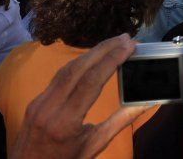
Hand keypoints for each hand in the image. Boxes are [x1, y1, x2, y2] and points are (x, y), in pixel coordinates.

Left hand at [10, 35, 145, 158]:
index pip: (92, 81)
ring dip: (90, 53)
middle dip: (103, 49)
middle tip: (125, 37)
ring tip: (112, 43)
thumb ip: (120, 121)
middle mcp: (49, 108)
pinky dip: (78, 64)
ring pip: (66, 69)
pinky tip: (91, 58)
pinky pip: (58, 77)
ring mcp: (38, 103)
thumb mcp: (95, 145)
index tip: (130, 45)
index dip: (112, 59)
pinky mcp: (35, 101)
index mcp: (66, 122)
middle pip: (78, 68)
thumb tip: (147, 102)